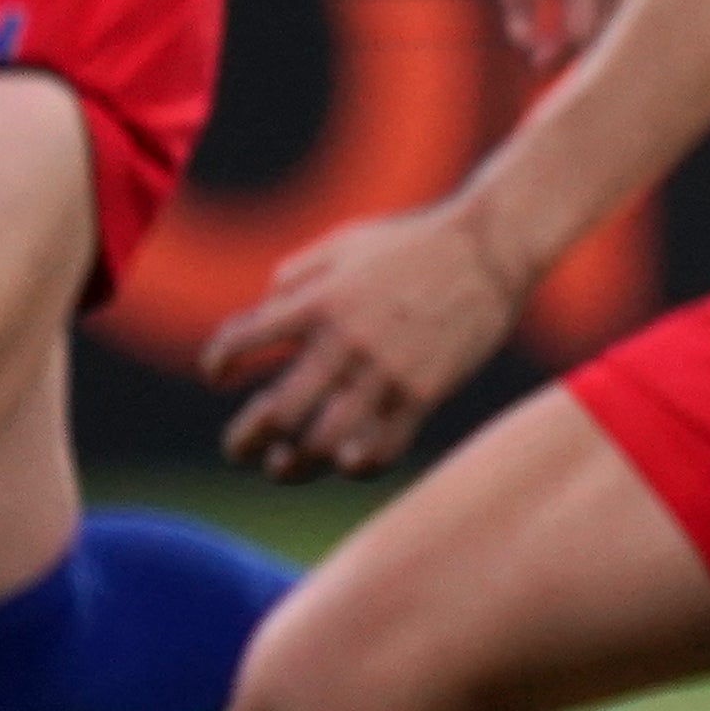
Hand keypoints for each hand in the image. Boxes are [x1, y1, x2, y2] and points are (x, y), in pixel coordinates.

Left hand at [203, 200, 524, 479]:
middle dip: (245, 440)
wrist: (491, 247)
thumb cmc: (415, 243)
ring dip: (293, 466)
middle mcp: (345, 340)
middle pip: (277, 413)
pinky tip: (346, 461)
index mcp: (318, 301)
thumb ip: (298, 275)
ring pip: (323, 443)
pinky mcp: (425, 392)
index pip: (241, 341)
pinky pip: (382, 450)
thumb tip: (266, 310)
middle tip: (240, 450)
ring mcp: (386, 371)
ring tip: (284, 467)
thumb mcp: (346, 244)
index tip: (220, 375)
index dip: (218, 363)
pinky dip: (356, 466)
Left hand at [485, 0, 638, 66]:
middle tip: (542, 64)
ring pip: (619, 14)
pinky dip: (602, 12)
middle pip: (606, 31)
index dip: (555, 55)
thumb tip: (521, 39)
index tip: (530, 63)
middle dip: (577, 54)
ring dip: (593, 33)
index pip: (579, 33)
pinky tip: (576, 14)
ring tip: (559, 45)